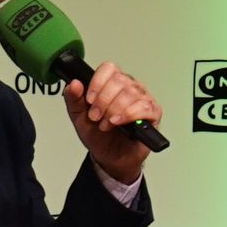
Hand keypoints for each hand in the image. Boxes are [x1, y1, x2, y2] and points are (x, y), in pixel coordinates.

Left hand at [63, 62, 161, 182]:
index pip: (109, 68)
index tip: (89, 100)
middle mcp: (129, 87)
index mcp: (112, 83)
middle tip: (96, 116)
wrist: (110, 157)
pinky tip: (118, 123)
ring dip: (114, 110)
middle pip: (119, 81)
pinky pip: (145, 107)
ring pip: (131, 94)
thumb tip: (74, 83)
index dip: (97, 82)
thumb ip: (73, 99)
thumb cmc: (98, 135)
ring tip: (106, 124)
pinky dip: (129, 115)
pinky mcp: (153, 113)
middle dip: (104, 101)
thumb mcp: (79, 117)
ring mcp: (143, 99)